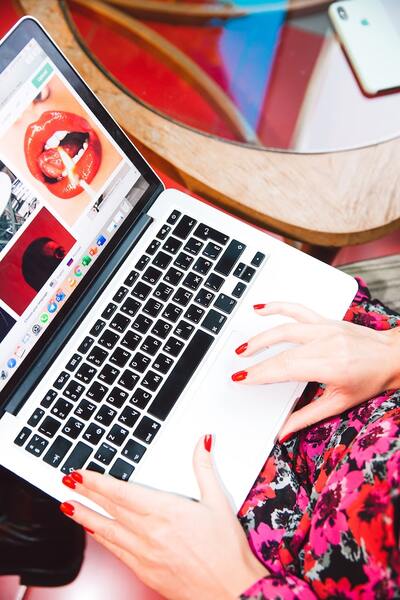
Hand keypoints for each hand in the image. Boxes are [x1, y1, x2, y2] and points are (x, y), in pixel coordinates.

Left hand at [61, 436, 267, 599]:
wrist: (232, 591)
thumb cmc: (227, 551)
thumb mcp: (218, 502)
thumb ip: (204, 468)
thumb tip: (203, 442)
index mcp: (166, 511)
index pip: (121, 492)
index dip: (97, 481)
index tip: (81, 473)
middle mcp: (151, 533)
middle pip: (109, 509)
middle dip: (85, 494)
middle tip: (67, 482)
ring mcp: (145, 555)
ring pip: (107, 532)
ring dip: (85, 517)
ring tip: (68, 506)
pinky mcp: (145, 572)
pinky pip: (116, 552)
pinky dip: (101, 540)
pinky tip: (94, 533)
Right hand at [233, 302, 399, 438]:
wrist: (393, 356)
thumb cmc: (371, 379)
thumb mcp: (340, 404)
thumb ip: (307, 417)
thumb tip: (283, 432)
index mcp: (330, 366)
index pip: (286, 368)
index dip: (260, 374)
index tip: (242, 378)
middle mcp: (327, 344)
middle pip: (282, 352)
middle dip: (256, 361)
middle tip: (238, 369)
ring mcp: (326, 329)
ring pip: (285, 328)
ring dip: (261, 338)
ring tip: (243, 348)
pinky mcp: (326, 320)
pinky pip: (298, 310)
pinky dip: (278, 307)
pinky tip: (261, 309)